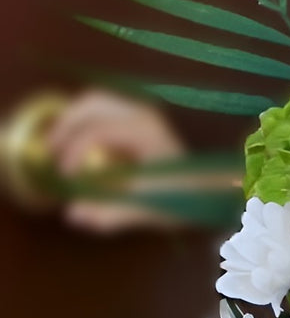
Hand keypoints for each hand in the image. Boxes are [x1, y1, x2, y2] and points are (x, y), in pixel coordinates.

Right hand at [45, 90, 185, 232]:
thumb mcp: (147, 209)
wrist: (209, 189)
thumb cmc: (182, 197)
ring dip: (72, 121)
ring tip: (58, 148)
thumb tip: (74, 216)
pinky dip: (84, 122)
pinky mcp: (138, 118)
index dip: (73, 151)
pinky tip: (76, 145)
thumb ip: (111, 214)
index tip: (64, 176)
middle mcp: (141, 113)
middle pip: (90, 103)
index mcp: (144, 130)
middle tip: (51, 153)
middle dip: (65, 126)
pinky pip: (103, 110)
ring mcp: (141, 112)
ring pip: (94, 102)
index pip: (95, 131)